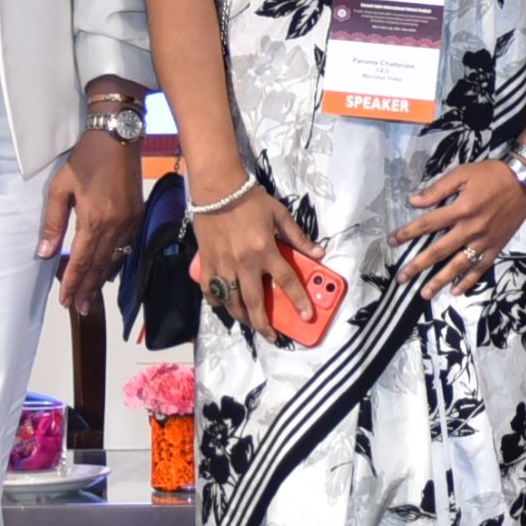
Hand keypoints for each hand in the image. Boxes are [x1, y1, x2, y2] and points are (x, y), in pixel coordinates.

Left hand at [36, 130, 142, 315]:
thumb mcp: (59, 188)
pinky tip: (107, 272)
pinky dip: (115, 263)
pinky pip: (126, 247)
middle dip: (87, 288)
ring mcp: (130, 222)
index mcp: (94, 220)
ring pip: (115, 259)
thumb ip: (52, 223)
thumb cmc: (85, 159)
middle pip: (100, 266)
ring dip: (101, 280)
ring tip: (90, 297)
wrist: (118, 137)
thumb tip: (45, 254)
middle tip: (78, 308)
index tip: (65, 300)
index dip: (73, 283)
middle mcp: (115, 226)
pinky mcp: (137, 215)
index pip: (82, 261)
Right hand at [186, 175, 325, 337]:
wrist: (218, 189)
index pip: (286, 281)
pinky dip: (217, 301)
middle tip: (271, 336)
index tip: (306, 316)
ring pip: (232, 301)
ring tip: (250, 323)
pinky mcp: (207, 263)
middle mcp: (244, 263)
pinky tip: (224, 305)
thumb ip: (298, 237)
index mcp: (265, 251)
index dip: (299, 301)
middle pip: (255, 302)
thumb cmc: (251, 200)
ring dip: (242, 316)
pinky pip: (210, 290)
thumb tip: (318, 254)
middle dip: (264, 324)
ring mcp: (223, 265)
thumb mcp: (279, 215)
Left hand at [394, 159, 525, 299]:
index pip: (428, 224)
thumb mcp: (463, 173)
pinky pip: (480, 268)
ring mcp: (484, 241)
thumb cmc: (491, 175)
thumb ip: (438, 189)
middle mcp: (471, 229)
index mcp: (461, 209)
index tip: (392, 241)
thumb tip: (413, 200)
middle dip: (418, 265)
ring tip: (424, 293)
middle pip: (439, 250)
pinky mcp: (496, 247)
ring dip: (440, 280)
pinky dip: (468, 281)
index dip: (408, 233)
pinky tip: (455, 291)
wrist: (525, 181)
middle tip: (401, 278)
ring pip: (458, 265)